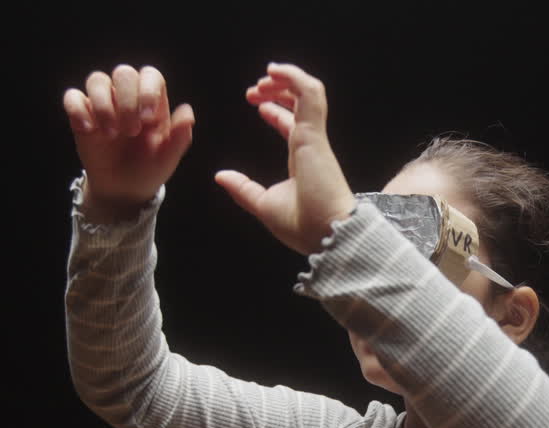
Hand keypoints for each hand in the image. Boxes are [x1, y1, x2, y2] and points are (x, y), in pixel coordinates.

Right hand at [63, 65, 194, 220]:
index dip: (148, 90)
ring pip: (97, 80)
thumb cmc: (150, 168)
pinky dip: (77, 109)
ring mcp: (103, 104)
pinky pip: (73, 98)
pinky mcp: (82, 115)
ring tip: (110, 134)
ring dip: (103, 105)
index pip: (150, 75)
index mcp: (151, 101)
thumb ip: (180, 136)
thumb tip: (188, 113)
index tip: (148, 119)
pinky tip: (88, 129)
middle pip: (123, 73)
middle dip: (127, 100)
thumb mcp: (168, 157)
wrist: (124, 189)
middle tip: (131, 131)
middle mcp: (126, 96)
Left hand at [214, 63, 355, 255]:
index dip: (275, 110)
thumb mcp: (263, 204)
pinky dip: (294, 77)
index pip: (291, 124)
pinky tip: (274, 71)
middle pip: (299, 103)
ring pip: (307, 92)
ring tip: (264, 77)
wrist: (326, 234)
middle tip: (253, 90)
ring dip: (285, 78)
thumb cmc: (303, 226)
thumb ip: (243, 188)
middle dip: (276, 89)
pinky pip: (310, 94)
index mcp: (301, 159)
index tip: (256, 104)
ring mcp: (314, 137)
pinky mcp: (315, 133)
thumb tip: (221, 176)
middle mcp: (309, 145)